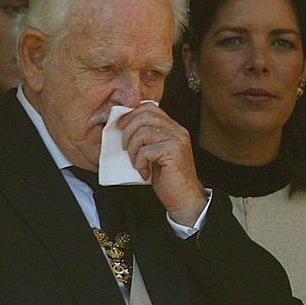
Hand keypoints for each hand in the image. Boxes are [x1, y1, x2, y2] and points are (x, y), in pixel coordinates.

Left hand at [116, 103, 205, 225]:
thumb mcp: (155, 152)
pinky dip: (140, 162)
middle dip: (128, 131)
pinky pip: (146, 150)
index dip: (131, 114)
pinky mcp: (173, 152)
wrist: (184, 198)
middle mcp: (177, 130)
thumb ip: (146, 137)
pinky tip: (145, 172)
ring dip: (133, 149)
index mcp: (173, 127)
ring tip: (137, 162)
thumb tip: (123, 126)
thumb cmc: (168, 177)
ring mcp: (176, 140)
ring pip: (143, 133)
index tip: (121, 127)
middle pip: (144, 115)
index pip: (149, 107)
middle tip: (126, 147)